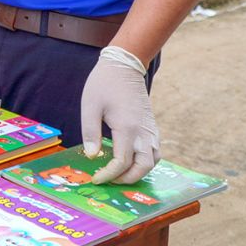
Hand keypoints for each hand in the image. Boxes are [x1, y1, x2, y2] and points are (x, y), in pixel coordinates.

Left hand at [80, 46, 159, 184]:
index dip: (109, 175)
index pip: (122, 162)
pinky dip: (145, 162)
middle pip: (143, 167)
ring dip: (139, 172)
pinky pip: (155, 151)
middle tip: (109, 180)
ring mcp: (150, 130)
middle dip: (127, 179)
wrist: (124, 65)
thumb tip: (92, 157)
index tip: (96, 179)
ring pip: (153, 161)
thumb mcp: (90, 106)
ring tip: (119, 173)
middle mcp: (143, 132)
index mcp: (126, 128)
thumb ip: (90, 132)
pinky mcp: (152, 126)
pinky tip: (130, 160)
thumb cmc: (103, 84)